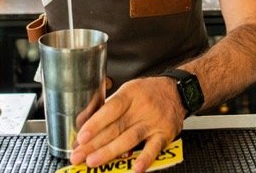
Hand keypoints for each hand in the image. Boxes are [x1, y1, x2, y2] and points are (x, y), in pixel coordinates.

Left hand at [70, 77, 184, 172]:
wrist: (177, 92)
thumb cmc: (148, 92)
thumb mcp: (128, 90)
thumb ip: (109, 107)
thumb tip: (84, 122)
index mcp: (130, 95)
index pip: (110, 109)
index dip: (95, 123)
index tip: (81, 136)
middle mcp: (142, 108)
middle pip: (116, 127)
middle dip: (94, 144)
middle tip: (78, 155)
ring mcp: (153, 122)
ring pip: (130, 139)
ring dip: (110, 152)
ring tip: (93, 161)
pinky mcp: (164, 135)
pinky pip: (155, 148)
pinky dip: (145, 158)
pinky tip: (135, 168)